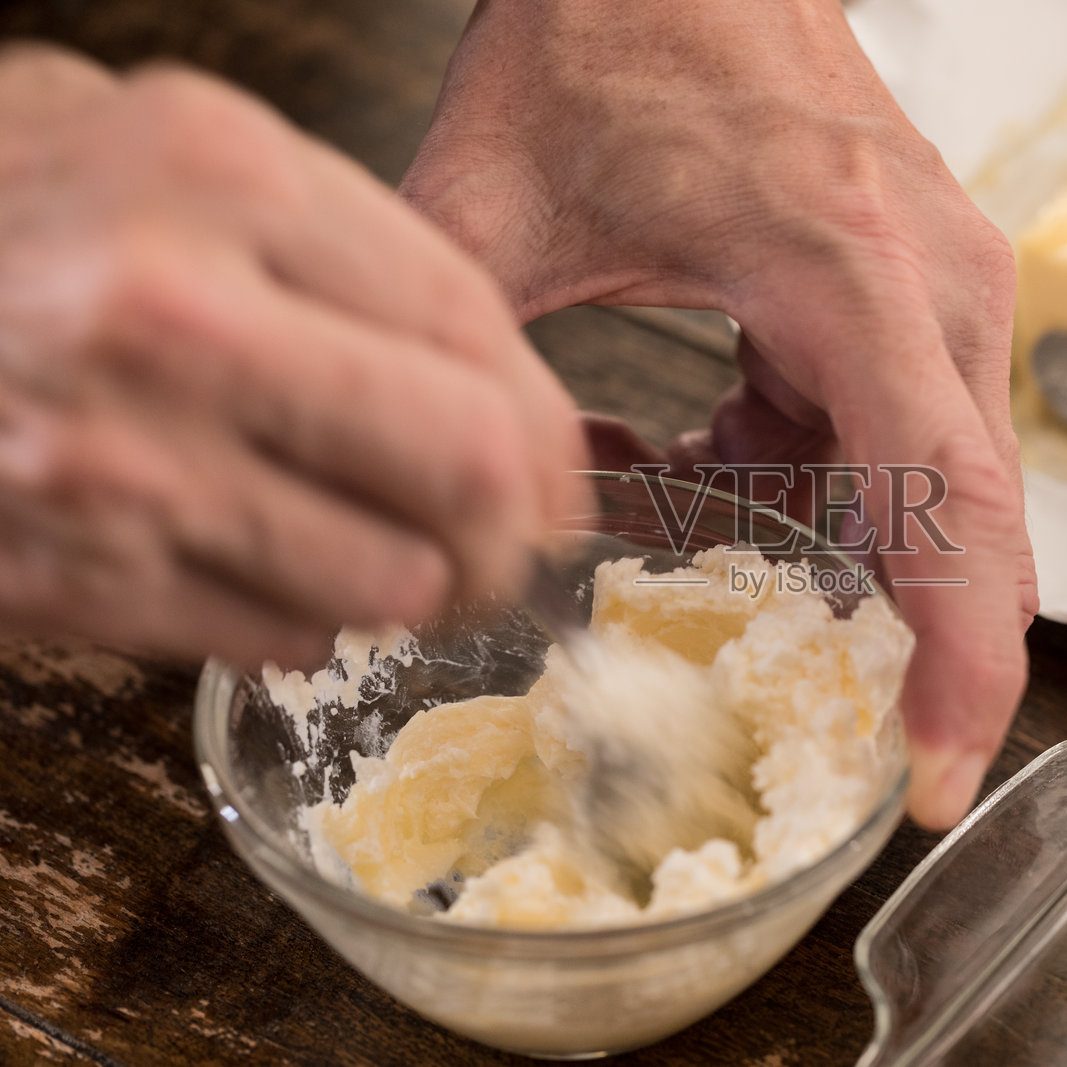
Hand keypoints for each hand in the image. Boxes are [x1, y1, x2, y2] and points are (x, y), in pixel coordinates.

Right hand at [0, 46, 586, 665]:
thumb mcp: (156, 146)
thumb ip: (332, 237)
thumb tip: (496, 371)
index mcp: (218, 178)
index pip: (473, 327)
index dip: (549, 417)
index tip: (564, 463)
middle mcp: (177, 320)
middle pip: (468, 468)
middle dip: (524, 526)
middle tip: (524, 542)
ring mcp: (121, 463)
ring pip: (390, 580)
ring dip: (422, 587)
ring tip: (401, 559)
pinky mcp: (72, 575)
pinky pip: (279, 638)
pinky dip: (314, 624)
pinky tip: (279, 572)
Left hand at [402, 0, 1037, 827]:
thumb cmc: (620, 28)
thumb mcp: (495, 198)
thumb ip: (454, 364)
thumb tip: (431, 516)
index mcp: (848, 272)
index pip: (945, 497)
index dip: (955, 657)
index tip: (936, 776)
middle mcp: (934, 288)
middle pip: (967, 519)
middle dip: (903, 634)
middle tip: (814, 723)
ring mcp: (947, 285)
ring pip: (940, 483)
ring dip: (832, 534)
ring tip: (690, 496)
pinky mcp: (927, 290)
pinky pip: (905, 429)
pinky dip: (819, 470)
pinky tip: (712, 438)